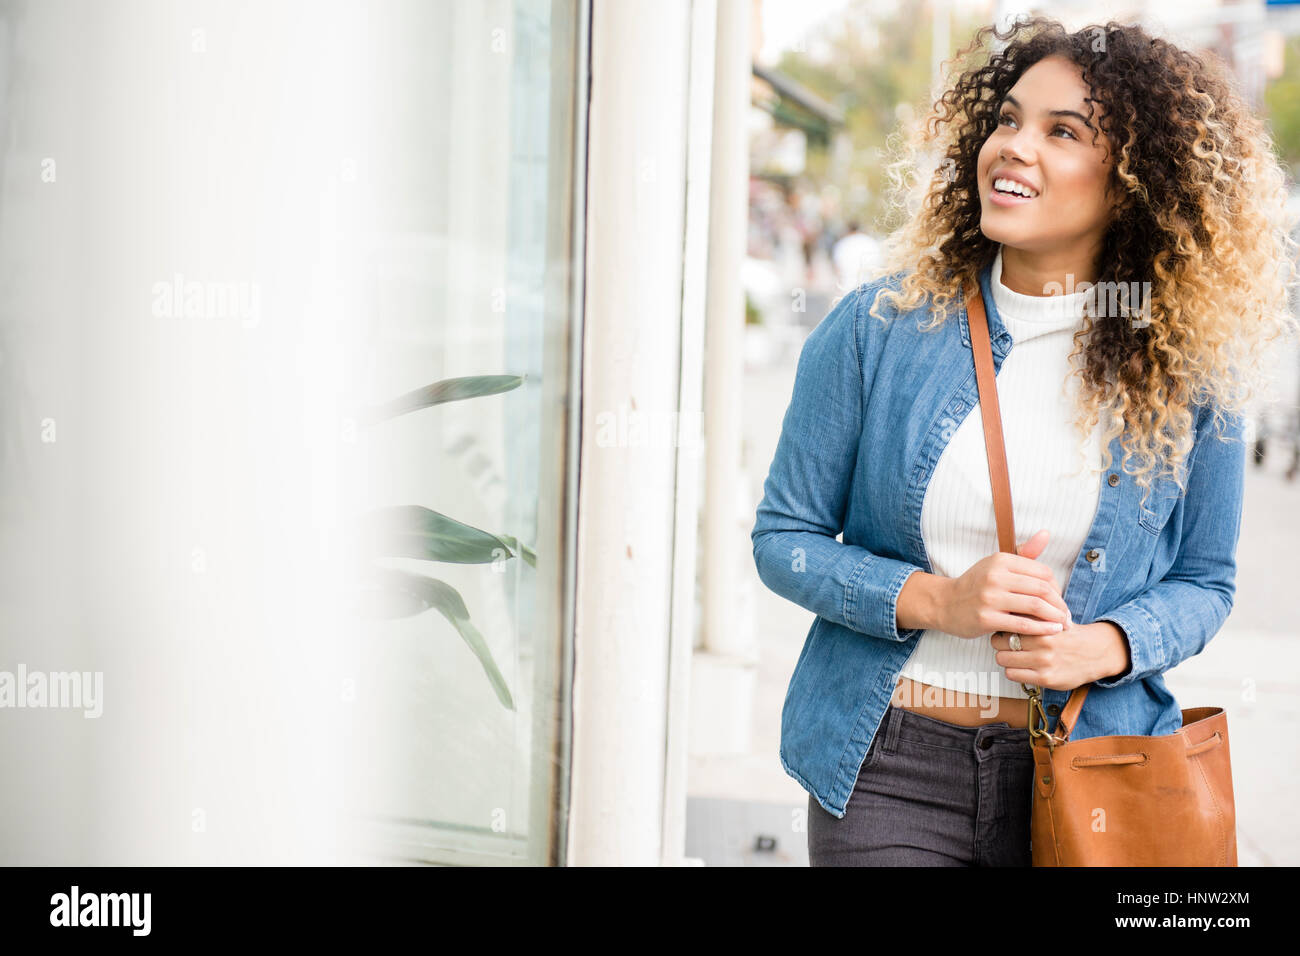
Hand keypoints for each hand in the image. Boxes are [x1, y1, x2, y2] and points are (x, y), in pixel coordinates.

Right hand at [938, 529, 1072, 638]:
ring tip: (1063, 625)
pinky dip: (1042, 629)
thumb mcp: (997, 564)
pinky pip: (1022, 624)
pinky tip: (1051, 631)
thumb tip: (1046, 534)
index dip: (1057, 587)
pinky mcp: (986, 618)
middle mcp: (995, 576)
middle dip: (1059, 604)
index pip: (1042, 572)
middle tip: (1067, 616)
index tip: (1059, 600)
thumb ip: (1024, 553)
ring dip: (1054, 617)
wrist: (945, 604)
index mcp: (1001, 560)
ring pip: (1035, 606)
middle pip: (1041, 589)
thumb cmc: (976, 585)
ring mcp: (989, 597)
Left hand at [990, 620, 1129, 689]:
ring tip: (1015, 657)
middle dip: (1000, 644)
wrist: (1097, 652)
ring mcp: (1044, 661)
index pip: (1005, 624)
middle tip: (1007, 645)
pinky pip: (1012, 675)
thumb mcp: (1052, 617)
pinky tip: (1022, 668)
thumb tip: (1003, 612)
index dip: (1002, 628)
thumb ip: (1030, 614)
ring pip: (1003, 659)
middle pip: (999, 642)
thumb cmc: (1069, 635)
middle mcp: (1042, 642)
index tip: (1005, 631)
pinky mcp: (1046, 678)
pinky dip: (1013, 671)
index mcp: (1042, 625)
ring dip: (1006, 659)